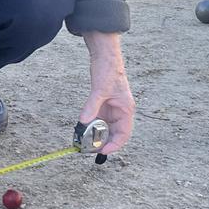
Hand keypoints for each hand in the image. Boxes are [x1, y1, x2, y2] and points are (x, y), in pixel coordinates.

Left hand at [78, 32, 134, 154]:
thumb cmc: (108, 71)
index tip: (102, 151)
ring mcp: (111, 109)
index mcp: (125, 110)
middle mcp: (120, 112)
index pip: (124, 134)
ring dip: (96, 135)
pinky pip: (98, 120)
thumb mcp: (99, 91)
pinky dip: (92, 125)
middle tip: (89, 149)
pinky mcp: (103, 104)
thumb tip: (83, 123)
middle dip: (103, 142)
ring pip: (105, 128)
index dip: (114, 145)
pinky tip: (83, 129)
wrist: (105, 56)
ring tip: (85, 142)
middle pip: (114, 133)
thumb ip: (91, 108)